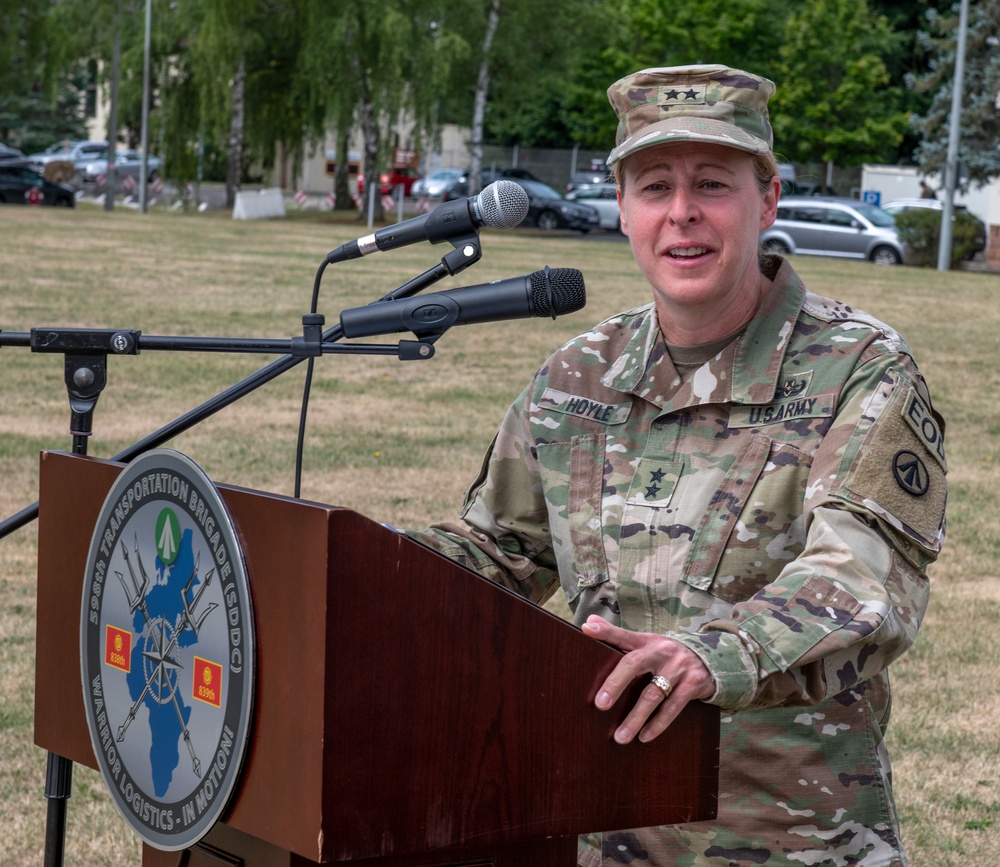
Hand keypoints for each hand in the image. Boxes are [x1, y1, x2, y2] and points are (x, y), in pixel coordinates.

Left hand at [581, 615, 714, 744]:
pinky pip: (672, 707)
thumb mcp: (646, 643)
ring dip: (636, 717)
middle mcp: (661, 651)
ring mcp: (678, 667)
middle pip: (634, 664)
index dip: (605, 631)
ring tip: (620, 736)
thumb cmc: (666, 655)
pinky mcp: (693, 684)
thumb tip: (589, 623)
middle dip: (615, 684)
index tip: (587, 630)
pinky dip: (658, 724)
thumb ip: (617, 636)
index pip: (623, 635)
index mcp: (647, 641)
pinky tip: (644, 737)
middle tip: (600, 704)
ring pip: (653, 694)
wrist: (710, 659)